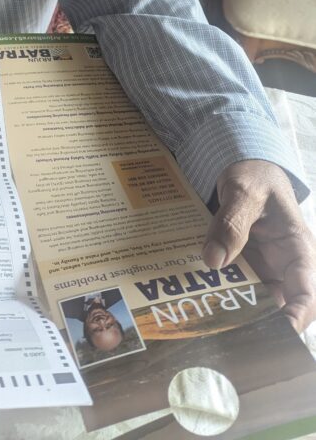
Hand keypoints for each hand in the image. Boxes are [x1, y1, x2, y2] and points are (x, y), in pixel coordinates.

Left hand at [202, 159, 315, 331]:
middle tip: (230, 335)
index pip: (307, 290)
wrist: (245, 169)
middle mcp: (283, 265)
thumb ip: (231, 223)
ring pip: (253, 300)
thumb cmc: (255, 176)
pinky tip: (197, 300)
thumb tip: (214, 261)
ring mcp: (262, 267)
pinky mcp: (242, 266)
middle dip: (258, 323)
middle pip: (279, 305)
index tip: (281, 331)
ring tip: (209, 322)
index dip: (298, 315)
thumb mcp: (243, 191)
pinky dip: (219, 292)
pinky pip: (233, 285)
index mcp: (297, 248)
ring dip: (234, 311)